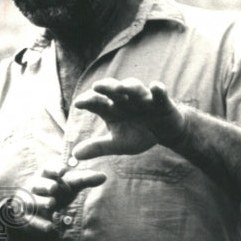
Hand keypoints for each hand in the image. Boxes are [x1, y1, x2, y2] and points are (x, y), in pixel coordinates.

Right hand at [0, 165, 105, 233]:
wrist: (33, 209)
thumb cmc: (56, 193)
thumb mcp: (69, 185)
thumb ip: (85, 180)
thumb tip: (104, 176)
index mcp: (45, 175)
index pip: (48, 168)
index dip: (54, 168)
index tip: (63, 170)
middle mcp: (34, 187)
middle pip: (37, 184)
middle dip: (44, 185)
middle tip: (53, 188)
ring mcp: (28, 202)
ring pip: (32, 202)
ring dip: (41, 203)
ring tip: (51, 204)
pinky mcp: (26, 218)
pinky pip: (31, 220)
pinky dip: (39, 224)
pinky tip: (49, 227)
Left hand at [71, 78, 186, 160]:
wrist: (164, 133)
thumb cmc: (138, 135)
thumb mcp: (117, 144)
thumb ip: (98, 147)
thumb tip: (75, 155)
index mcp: (111, 109)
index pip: (96, 102)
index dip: (87, 101)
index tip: (78, 103)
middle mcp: (125, 100)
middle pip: (113, 90)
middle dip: (106, 87)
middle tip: (97, 86)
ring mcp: (143, 99)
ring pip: (134, 88)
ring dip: (129, 86)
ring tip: (122, 87)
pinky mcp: (161, 102)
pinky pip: (160, 94)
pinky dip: (158, 90)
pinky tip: (156, 86)